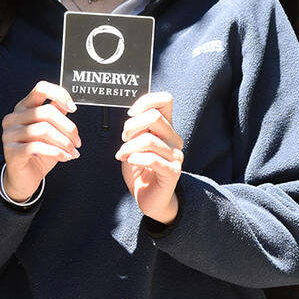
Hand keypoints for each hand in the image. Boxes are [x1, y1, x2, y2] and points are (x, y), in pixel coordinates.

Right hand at [1, 81, 79, 201]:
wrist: (24, 178)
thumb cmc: (39, 153)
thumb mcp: (51, 131)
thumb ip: (57, 114)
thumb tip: (69, 104)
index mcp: (23, 107)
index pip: (41, 89)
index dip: (60, 95)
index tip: (73, 109)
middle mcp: (13, 118)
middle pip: (46, 112)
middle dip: (68, 128)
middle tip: (77, 142)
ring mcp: (9, 134)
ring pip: (43, 130)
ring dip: (64, 143)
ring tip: (72, 152)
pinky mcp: (10, 151)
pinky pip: (37, 148)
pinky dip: (55, 152)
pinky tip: (64, 157)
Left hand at [116, 92, 183, 223]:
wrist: (149, 199)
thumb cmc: (140, 169)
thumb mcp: (133, 144)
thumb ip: (135, 129)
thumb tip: (132, 116)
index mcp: (166, 128)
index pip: (165, 100)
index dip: (146, 101)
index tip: (130, 114)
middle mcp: (174, 139)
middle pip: (154, 117)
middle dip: (131, 126)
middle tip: (124, 139)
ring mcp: (176, 155)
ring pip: (149, 140)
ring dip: (129, 146)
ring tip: (122, 155)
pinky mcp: (173, 172)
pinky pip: (152, 159)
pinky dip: (136, 158)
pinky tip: (131, 161)